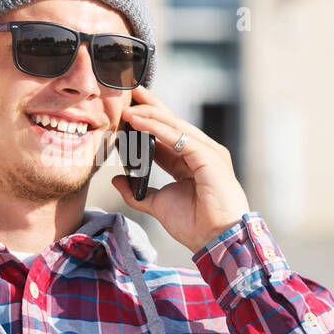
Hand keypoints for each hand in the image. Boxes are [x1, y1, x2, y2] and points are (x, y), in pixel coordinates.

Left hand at [109, 85, 250, 253]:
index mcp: (191, 162)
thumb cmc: (195, 225)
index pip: (167, 134)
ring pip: (175, 126)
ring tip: (128, 107)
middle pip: (172, 123)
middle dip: (151, 107)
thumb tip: (117, 180)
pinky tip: (137, 122)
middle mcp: (201, 152)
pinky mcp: (209, 156)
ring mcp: (207, 152)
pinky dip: (156, 128)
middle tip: (131, 92)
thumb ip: (137, 192)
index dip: (147, 122)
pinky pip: (178, 137)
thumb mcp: (158, 204)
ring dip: (150, 115)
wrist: (216, 241)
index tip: (127, 111)